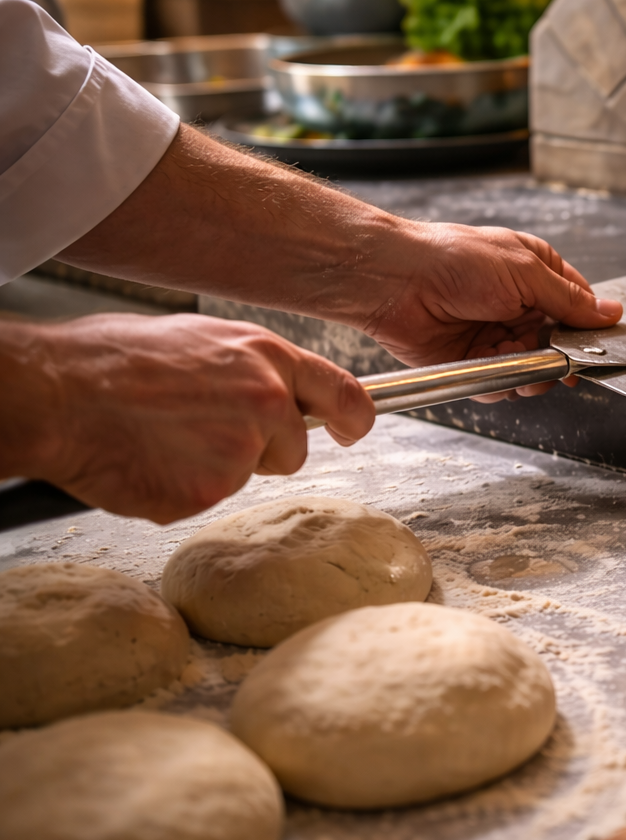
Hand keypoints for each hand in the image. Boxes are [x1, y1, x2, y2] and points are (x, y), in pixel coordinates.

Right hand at [0, 314, 373, 522]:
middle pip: (294, 448)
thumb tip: (270, 387)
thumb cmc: (113, 359)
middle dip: (260, 450)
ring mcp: (241, 450)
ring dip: (216, 468)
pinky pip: (207, 499)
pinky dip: (181, 489)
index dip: (352, 418)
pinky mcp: (210, 491)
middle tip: (200, 431)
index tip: (351, 430)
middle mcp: (267, 401)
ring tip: (163, 437)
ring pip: (249, 475)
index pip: (344, 392)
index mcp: (267, 356)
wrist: (58, 393)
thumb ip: (248, 368)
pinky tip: (148, 461)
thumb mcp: (200, 340)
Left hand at [361, 222, 622, 398]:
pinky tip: (497, 372)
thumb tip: (610, 312)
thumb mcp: (524, 272)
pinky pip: (503, 384)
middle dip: (562, 357)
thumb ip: (570, 299)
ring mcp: (497, 334)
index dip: (590, 327)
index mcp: (536, 272)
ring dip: (533, 374)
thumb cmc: (452, 259)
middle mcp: (520, 304)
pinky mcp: (475, 361)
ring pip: (535, 369)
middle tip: (560, 362)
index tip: (599, 345)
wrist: (396, 283)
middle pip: (560, 343)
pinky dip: (503, 385)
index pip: (579, 305)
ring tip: (524, 367)